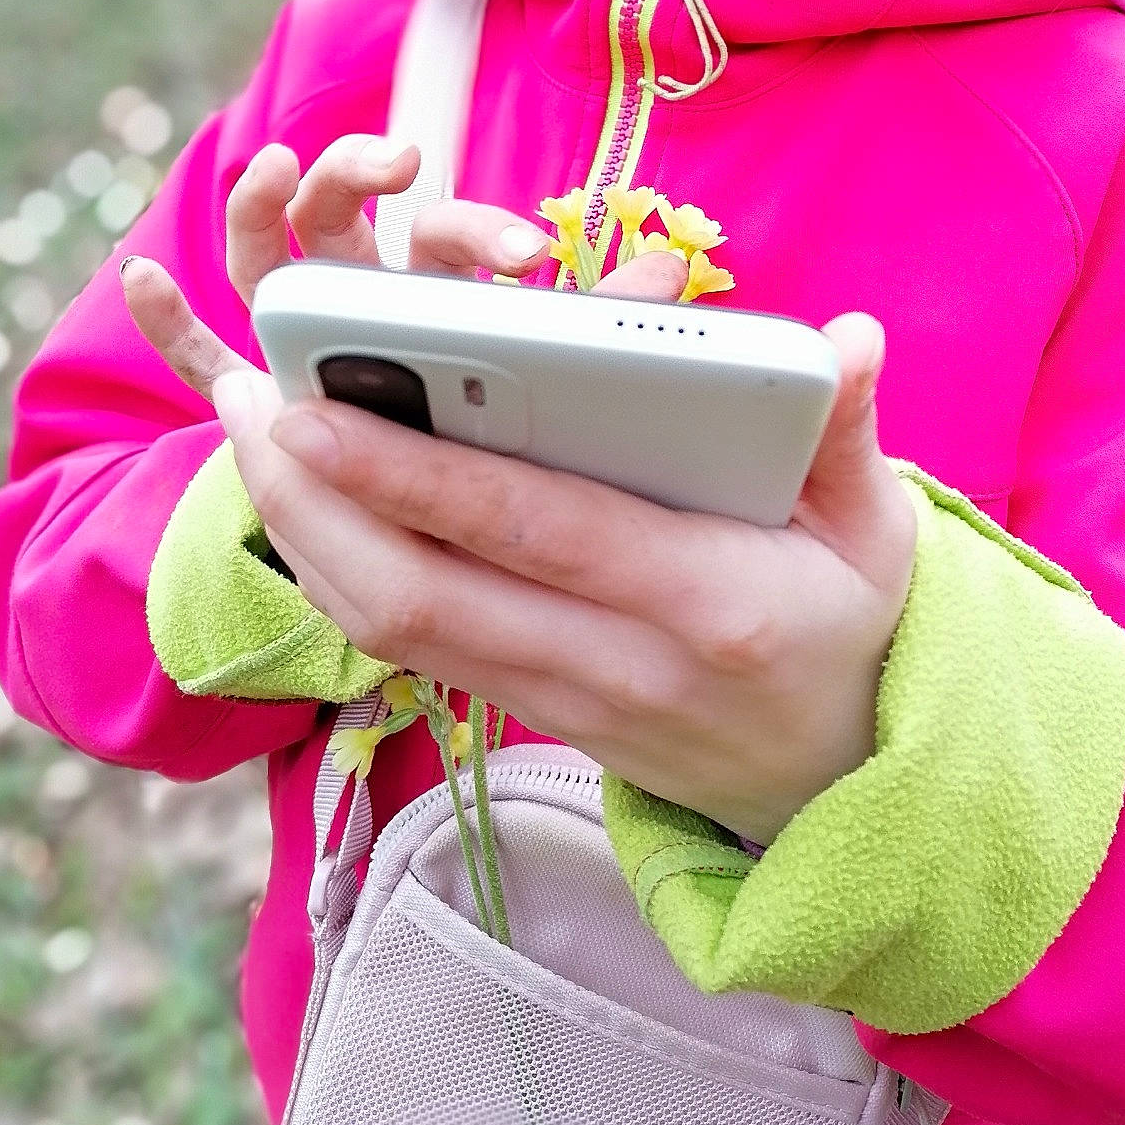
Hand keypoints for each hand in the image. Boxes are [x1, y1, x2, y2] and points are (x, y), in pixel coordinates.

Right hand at [119, 132, 687, 406]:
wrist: (465, 525)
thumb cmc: (524, 435)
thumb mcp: (563, 377)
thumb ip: (605, 326)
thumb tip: (672, 269)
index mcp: (441, 293)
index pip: (447, 239)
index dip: (481, 234)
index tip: (527, 251)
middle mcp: (366, 301)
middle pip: (346, 217)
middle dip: (357, 172)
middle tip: (397, 156)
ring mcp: (304, 339)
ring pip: (271, 256)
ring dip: (265, 202)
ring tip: (275, 163)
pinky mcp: (259, 393)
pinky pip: (204, 354)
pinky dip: (169, 320)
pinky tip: (137, 276)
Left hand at [217, 309, 917, 847]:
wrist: (837, 786)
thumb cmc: (849, 630)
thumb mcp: (875, 532)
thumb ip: (849, 431)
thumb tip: (850, 338)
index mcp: (703, 600)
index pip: (530, 528)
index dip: (414, 472)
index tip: (321, 408)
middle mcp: (615, 666)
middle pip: (420, 594)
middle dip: (314, 503)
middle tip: (248, 405)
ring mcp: (562, 703)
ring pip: (395, 630)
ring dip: (306, 537)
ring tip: (254, 437)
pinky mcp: (529, 715)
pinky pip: (412, 650)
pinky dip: (343, 577)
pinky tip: (307, 503)